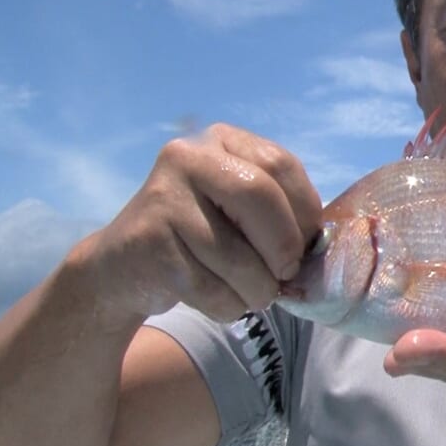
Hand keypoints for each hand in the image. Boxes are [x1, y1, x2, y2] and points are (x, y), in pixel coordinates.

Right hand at [74, 124, 322, 322]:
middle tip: (285, 275)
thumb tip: (321, 245)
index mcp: (223, 140)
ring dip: (258, 290)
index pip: (282, 166)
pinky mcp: (148, 242)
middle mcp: (188, 157)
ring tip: (251, 293)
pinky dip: (229, 305)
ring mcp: (163, 197)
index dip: (306, 212)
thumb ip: (280, 212)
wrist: (124, 266)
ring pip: (239, 256)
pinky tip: (218, 299)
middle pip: (260, 196)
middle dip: (284, 247)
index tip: (307, 245)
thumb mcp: (243, 210)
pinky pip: (211, 288)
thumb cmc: (203, 238)